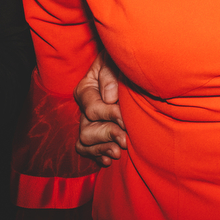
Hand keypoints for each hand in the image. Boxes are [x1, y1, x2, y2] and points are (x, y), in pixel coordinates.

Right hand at [74, 50, 126, 166]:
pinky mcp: (99, 132)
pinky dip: (97, 156)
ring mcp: (91, 121)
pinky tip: (109, 159)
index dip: (109, 115)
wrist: (133, 64)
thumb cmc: (123, 60)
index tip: (124, 119)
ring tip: (118, 152)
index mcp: (87, 89)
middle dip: (107, 135)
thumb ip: (110, 76)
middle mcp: (86, 107)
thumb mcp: (114, 60)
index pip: (92, 109)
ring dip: (102, 149)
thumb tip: (110, 98)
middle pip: (86, 130)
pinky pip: (88, 150)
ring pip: (85, 142)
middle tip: (125, 141)